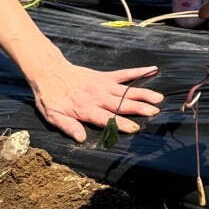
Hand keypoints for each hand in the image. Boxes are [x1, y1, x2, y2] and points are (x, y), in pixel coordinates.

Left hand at [29, 60, 163, 143]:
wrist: (49, 72)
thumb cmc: (51, 97)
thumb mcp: (53, 115)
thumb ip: (68, 126)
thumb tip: (81, 138)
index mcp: (86, 108)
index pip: (106, 118)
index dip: (120, 123)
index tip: (134, 128)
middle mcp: (98, 96)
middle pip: (121, 103)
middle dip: (139, 108)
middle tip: (154, 112)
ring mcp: (104, 85)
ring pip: (127, 90)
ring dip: (143, 94)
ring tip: (158, 98)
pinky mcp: (105, 76)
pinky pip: (124, 73)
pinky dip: (139, 71)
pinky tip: (153, 69)